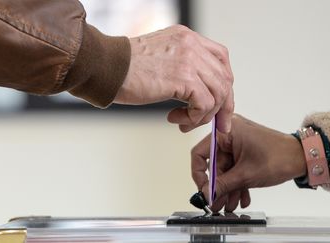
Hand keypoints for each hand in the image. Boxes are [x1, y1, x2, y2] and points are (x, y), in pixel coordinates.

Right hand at [114, 25, 233, 132]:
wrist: (105, 67)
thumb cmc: (126, 67)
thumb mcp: (162, 58)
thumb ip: (184, 67)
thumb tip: (201, 93)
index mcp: (188, 38)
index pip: (222, 59)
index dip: (225, 85)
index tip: (221, 105)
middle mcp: (192, 45)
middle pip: (225, 78)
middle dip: (223, 106)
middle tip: (215, 124)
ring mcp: (189, 59)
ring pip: (218, 93)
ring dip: (204, 115)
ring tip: (185, 122)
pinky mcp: (182, 77)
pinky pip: (204, 103)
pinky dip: (194, 117)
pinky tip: (177, 118)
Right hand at [191, 114, 306, 211]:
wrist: (302, 157)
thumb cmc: (280, 156)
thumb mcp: (246, 175)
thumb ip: (223, 185)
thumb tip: (207, 194)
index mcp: (227, 131)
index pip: (200, 153)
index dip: (199, 174)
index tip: (204, 190)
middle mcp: (231, 134)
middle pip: (215, 164)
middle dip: (219, 187)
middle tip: (217, 203)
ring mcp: (239, 142)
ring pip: (226, 169)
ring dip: (229, 188)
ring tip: (231, 204)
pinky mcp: (246, 150)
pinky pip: (236, 167)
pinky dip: (238, 182)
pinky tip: (242, 197)